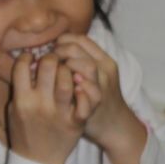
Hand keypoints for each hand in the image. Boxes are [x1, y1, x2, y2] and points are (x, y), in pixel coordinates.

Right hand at [7, 51, 84, 163]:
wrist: (38, 162)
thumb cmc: (24, 133)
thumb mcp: (13, 110)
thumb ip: (19, 88)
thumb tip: (29, 64)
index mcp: (21, 100)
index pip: (22, 66)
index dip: (29, 56)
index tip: (33, 58)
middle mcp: (40, 104)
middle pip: (48, 66)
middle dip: (52, 57)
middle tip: (55, 60)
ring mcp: (59, 113)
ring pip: (67, 79)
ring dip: (69, 69)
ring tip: (68, 71)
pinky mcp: (76, 122)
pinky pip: (84, 102)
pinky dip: (85, 90)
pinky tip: (80, 87)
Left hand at [54, 34, 146, 163]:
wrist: (114, 124)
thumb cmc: (100, 97)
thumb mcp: (97, 74)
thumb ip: (82, 60)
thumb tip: (56, 47)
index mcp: (104, 60)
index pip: (80, 39)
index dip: (62, 41)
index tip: (53, 50)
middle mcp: (105, 70)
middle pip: (76, 49)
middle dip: (57, 53)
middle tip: (50, 63)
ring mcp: (102, 86)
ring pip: (86, 66)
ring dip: (65, 68)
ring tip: (56, 75)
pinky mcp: (97, 103)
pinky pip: (89, 90)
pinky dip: (77, 86)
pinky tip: (66, 88)